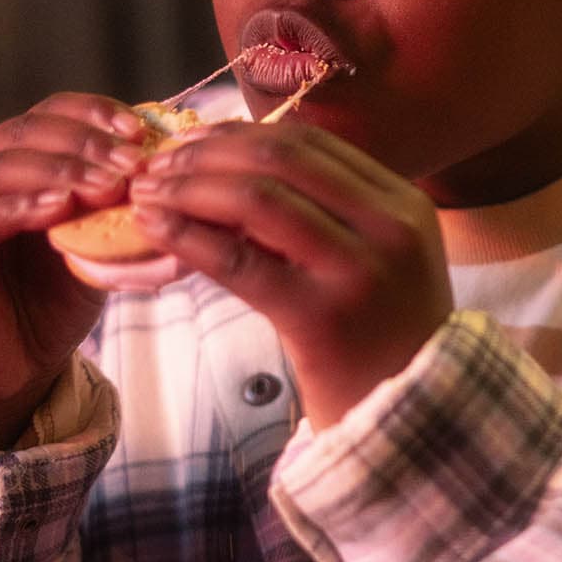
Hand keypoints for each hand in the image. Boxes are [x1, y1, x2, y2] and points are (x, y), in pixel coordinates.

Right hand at [0, 94, 148, 446]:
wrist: (11, 369)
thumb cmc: (51, 301)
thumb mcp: (96, 243)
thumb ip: (118, 203)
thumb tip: (172, 168)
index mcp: (9, 157)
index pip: (52, 113)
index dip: (97, 114)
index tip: (142, 131)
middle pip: (29, 131)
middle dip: (87, 142)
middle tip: (132, 162)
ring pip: (5, 166)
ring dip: (62, 170)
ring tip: (108, 184)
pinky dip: (21, 206)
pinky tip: (60, 209)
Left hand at [128, 121, 451, 427]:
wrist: (415, 428)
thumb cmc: (382, 345)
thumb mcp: (377, 263)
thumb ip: (327, 217)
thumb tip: (231, 175)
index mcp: (403, 205)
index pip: (310, 142)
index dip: (239, 133)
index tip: (191, 140)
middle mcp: (389, 228)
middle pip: (281, 159)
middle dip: (207, 154)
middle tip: (156, 165)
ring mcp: (359, 271)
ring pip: (257, 200)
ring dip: (189, 188)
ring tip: (146, 193)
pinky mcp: (322, 319)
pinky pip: (241, 262)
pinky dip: (189, 237)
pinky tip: (155, 229)